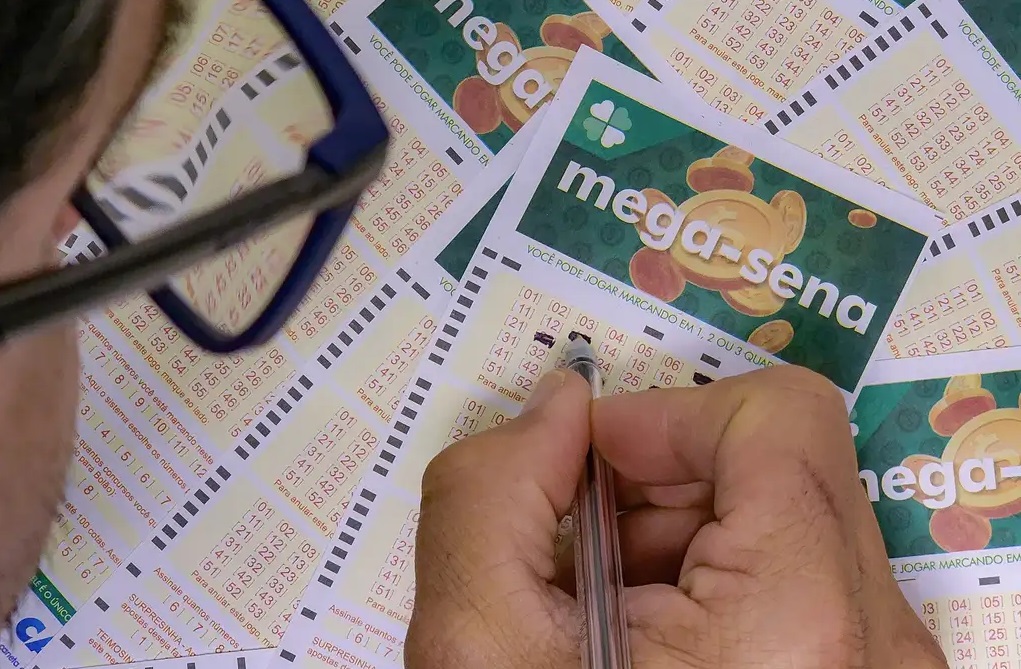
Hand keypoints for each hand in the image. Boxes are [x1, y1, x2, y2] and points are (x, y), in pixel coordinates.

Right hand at [405, 366, 947, 667]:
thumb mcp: (478, 653)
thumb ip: (492, 493)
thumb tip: (557, 406)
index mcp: (800, 625)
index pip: (778, 417)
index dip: (664, 418)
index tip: (585, 468)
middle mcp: (877, 646)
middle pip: (778, 467)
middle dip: (655, 488)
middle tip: (575, 557)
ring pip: (784, 516)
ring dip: (674, 538)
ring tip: (602, 617)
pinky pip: (795, 575)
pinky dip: (707, 582)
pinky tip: (643, 644)